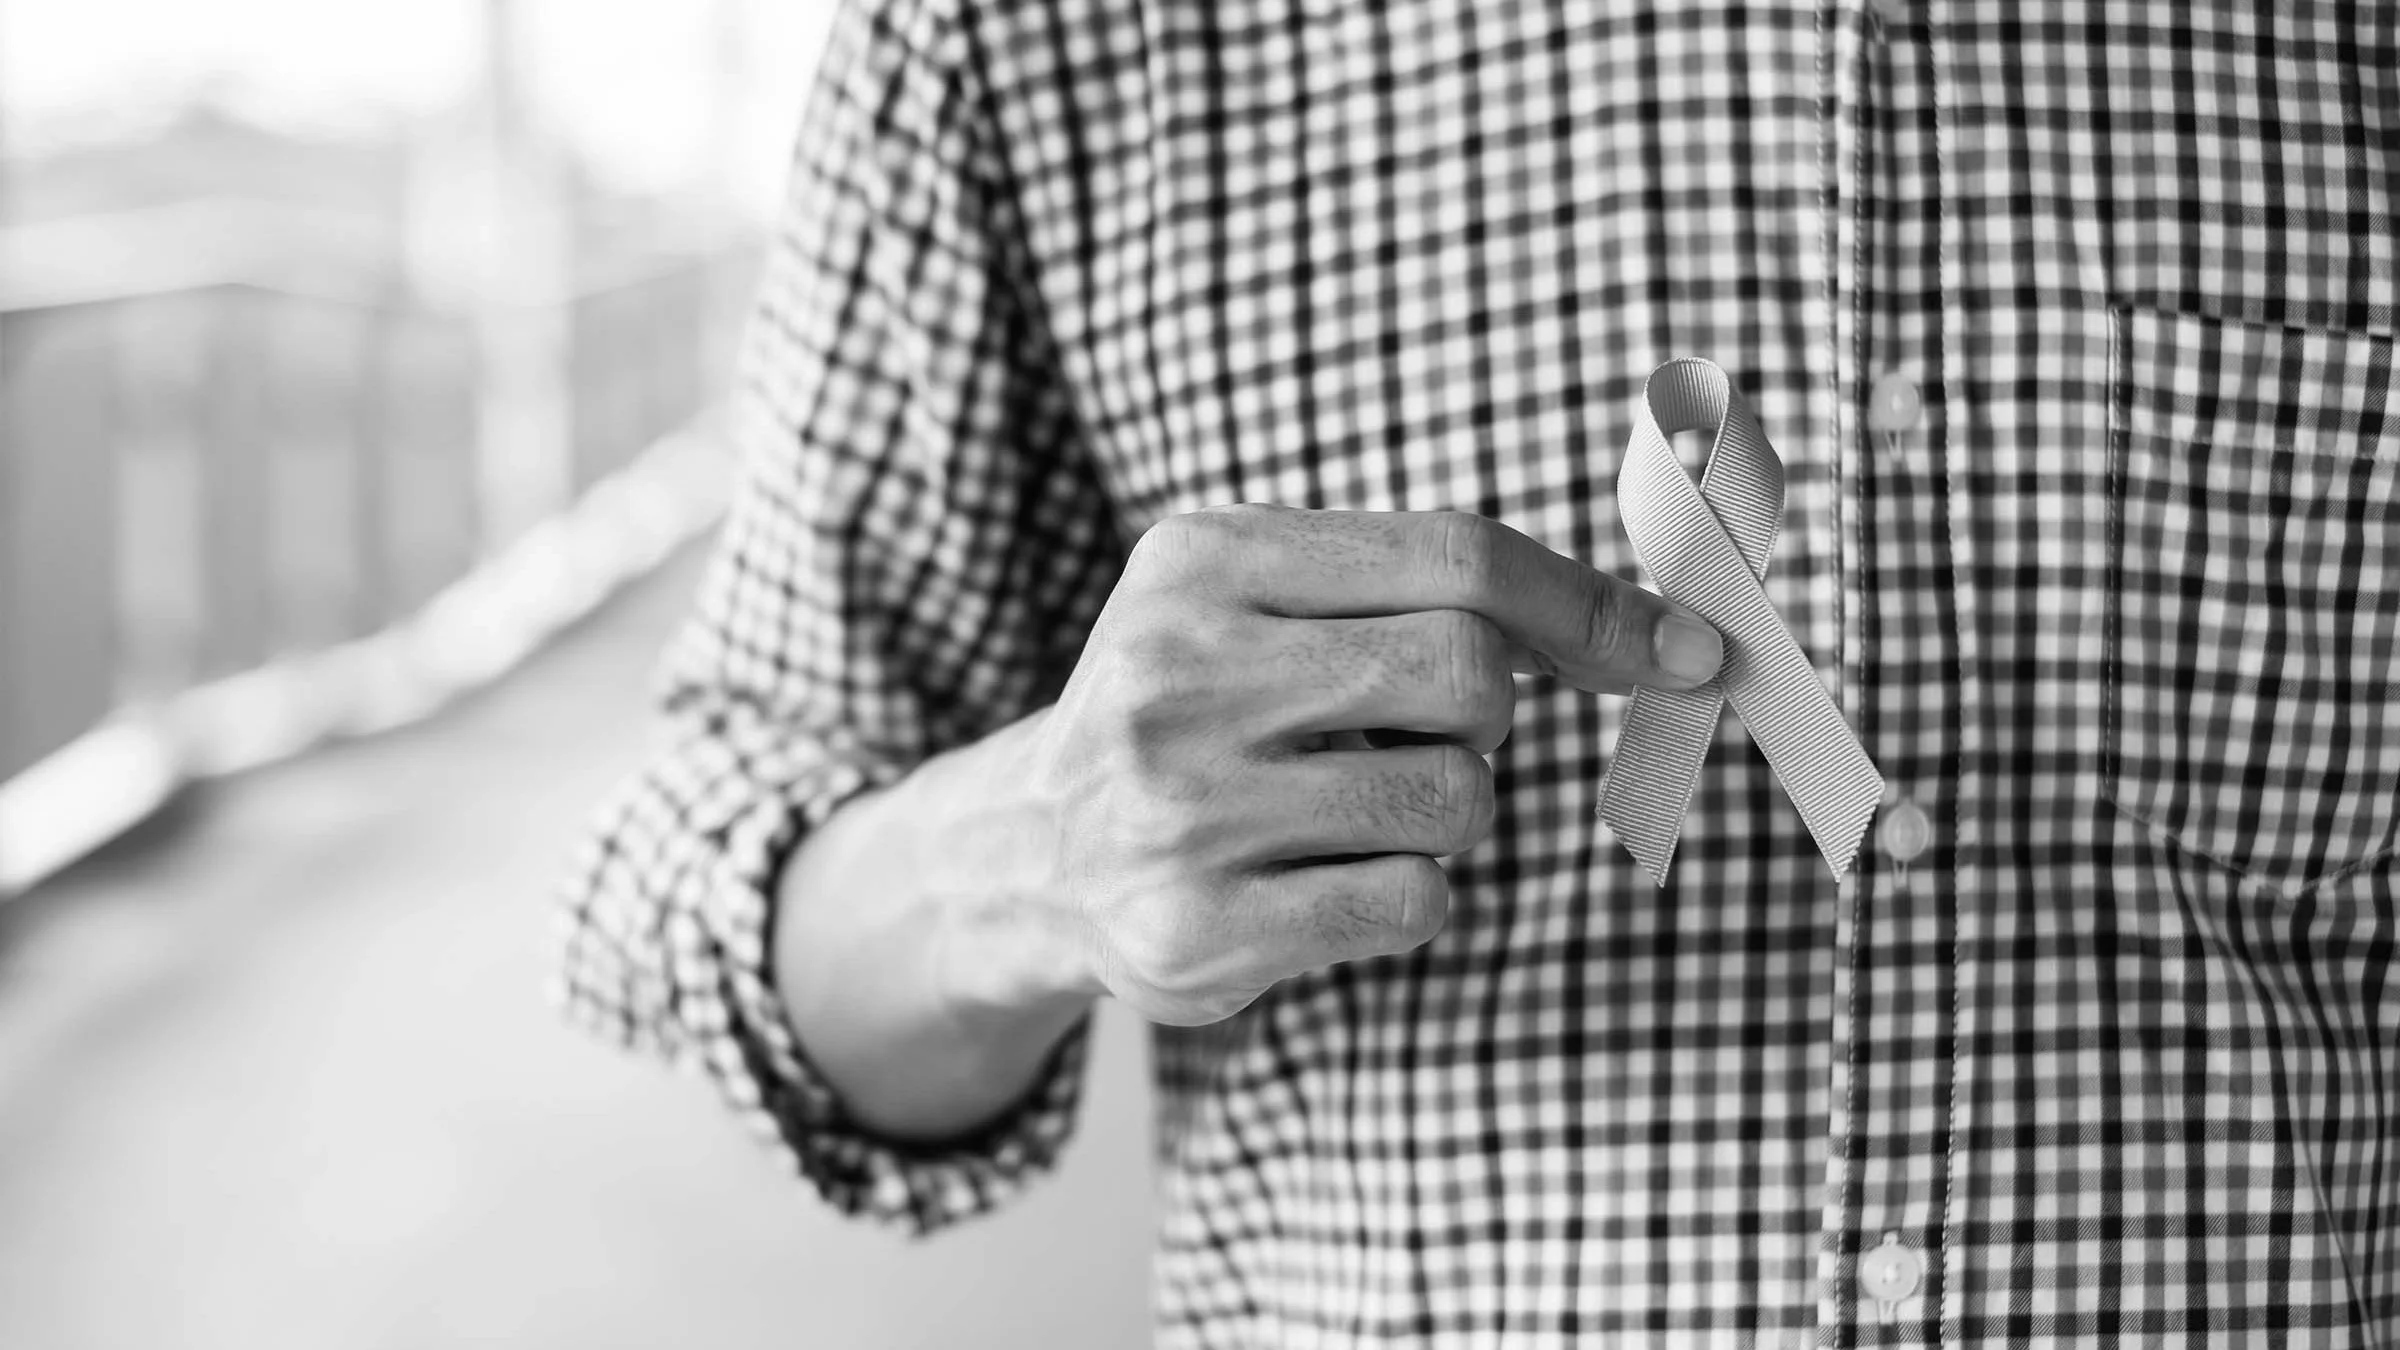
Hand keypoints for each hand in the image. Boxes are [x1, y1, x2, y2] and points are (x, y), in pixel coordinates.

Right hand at [1005, 504, 1722, 1026]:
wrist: (1034, 849)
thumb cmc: (1196, 708)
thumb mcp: (1261, 597)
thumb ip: (1423, 586)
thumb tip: (1653, 630)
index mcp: (1201, 559)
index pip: (1455, 558)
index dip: (1590, 606)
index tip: (1680, 649)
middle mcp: (1177, 673)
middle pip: (1468, 673)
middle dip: (1491, 713)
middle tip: (1431, 730)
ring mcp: (1181, 807)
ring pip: (1454, 799)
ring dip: (1447, 810)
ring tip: (1350, 807)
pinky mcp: (1201, 926)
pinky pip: (1416, 901)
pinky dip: (1410, 893)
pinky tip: (1324, 879)